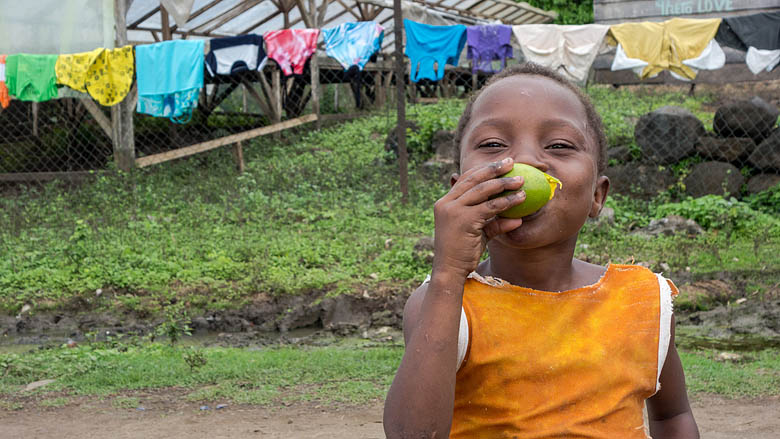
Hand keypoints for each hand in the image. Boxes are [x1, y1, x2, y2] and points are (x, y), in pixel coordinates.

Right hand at [432, 158, 525, 280]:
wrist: (449, 271)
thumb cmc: (463, 253)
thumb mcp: (478, 233)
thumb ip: (493, 223)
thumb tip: (517, 218)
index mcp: (445, 203)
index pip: (465, 179)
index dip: (483, 170)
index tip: (500, 164)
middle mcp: (447, 203)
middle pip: (473, 179)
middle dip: (494, 168)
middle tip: (512, 162)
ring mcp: (453, 210)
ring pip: (482, 190)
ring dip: (504, 183)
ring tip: (521, 180)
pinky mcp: (464, 219)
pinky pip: (490, 206)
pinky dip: (507, 202)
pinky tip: (520, 199)